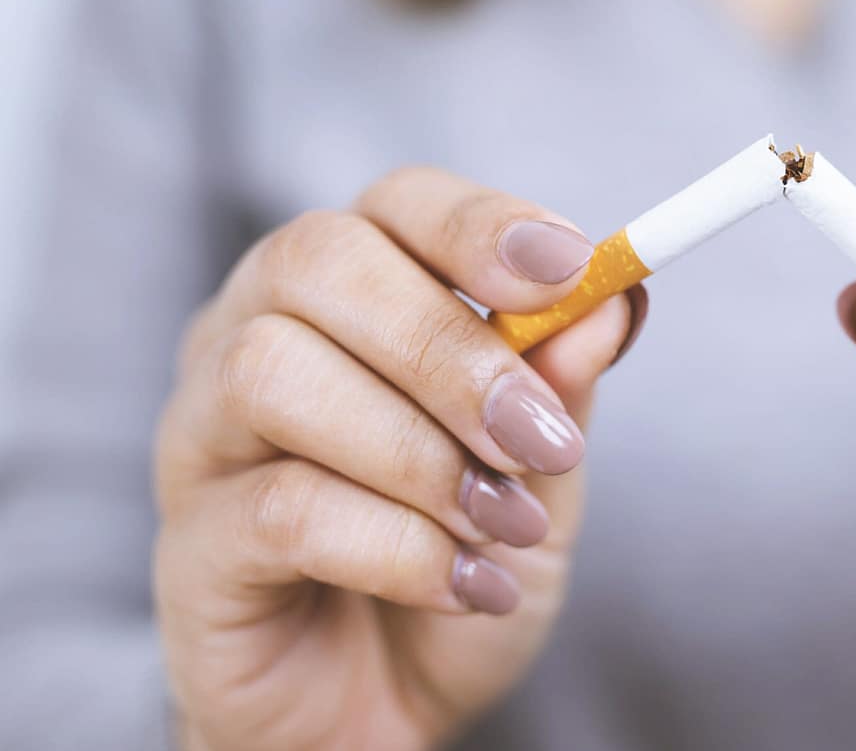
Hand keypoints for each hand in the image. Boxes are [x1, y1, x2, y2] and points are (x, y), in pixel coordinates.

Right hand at [154, 168, 646, 750]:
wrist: (392, 708)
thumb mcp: (540, 469)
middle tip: (542, 437)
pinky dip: (399, 546)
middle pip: (321, 263)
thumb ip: (563, 380)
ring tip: (502, 524)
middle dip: (451, 348)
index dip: (481, 224)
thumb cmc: (461, 556)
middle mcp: (253, 335)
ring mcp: (204, 435)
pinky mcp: (189, 544)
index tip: (573, 268)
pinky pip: (282, 509)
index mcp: (350, 293)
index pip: (397, 204)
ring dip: (421, 453)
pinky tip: (462, 585)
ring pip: (276, 373)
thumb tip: (617, 295)